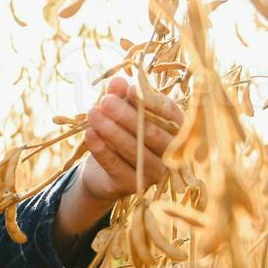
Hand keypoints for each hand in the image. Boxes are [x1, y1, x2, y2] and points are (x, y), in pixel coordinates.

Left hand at [78, 74, 183, 204]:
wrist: (103, 171)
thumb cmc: (121, 133)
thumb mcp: (121, 111)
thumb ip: (122, 96)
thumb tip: (118, 82)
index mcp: (177, 130)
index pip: (170, 114)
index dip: (150, 102)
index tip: (131, 89)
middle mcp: (171, 155)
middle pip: (151, 132)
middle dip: (126, 115)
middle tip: (106, 101)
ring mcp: (154, 173)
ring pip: (134, 149)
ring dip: (111, 130)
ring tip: (93, 113)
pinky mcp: (133, 186)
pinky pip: (116, 165)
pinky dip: (101, 149)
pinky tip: (90, 134)